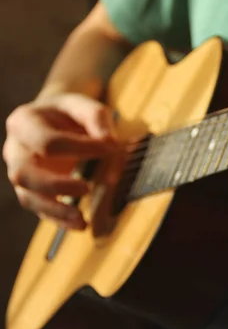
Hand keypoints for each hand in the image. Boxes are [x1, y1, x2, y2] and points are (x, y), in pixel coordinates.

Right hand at [3, 93, 117, 228]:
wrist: (58, 117)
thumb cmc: (71, 112)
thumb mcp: (85, 104)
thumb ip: (96, 118)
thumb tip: (109, 144)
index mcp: (24, 121)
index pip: (47, 142)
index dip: (80, 148)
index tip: (111, 149)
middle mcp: (15, 149)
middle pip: (24, 174)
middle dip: (56, 185)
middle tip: (87, 187)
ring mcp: (21, 171)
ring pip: (28, 197)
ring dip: (55, 210)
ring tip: (82, 219)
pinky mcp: (32, 189)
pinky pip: (39, 209)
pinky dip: (59, 219)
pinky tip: (80, 224)